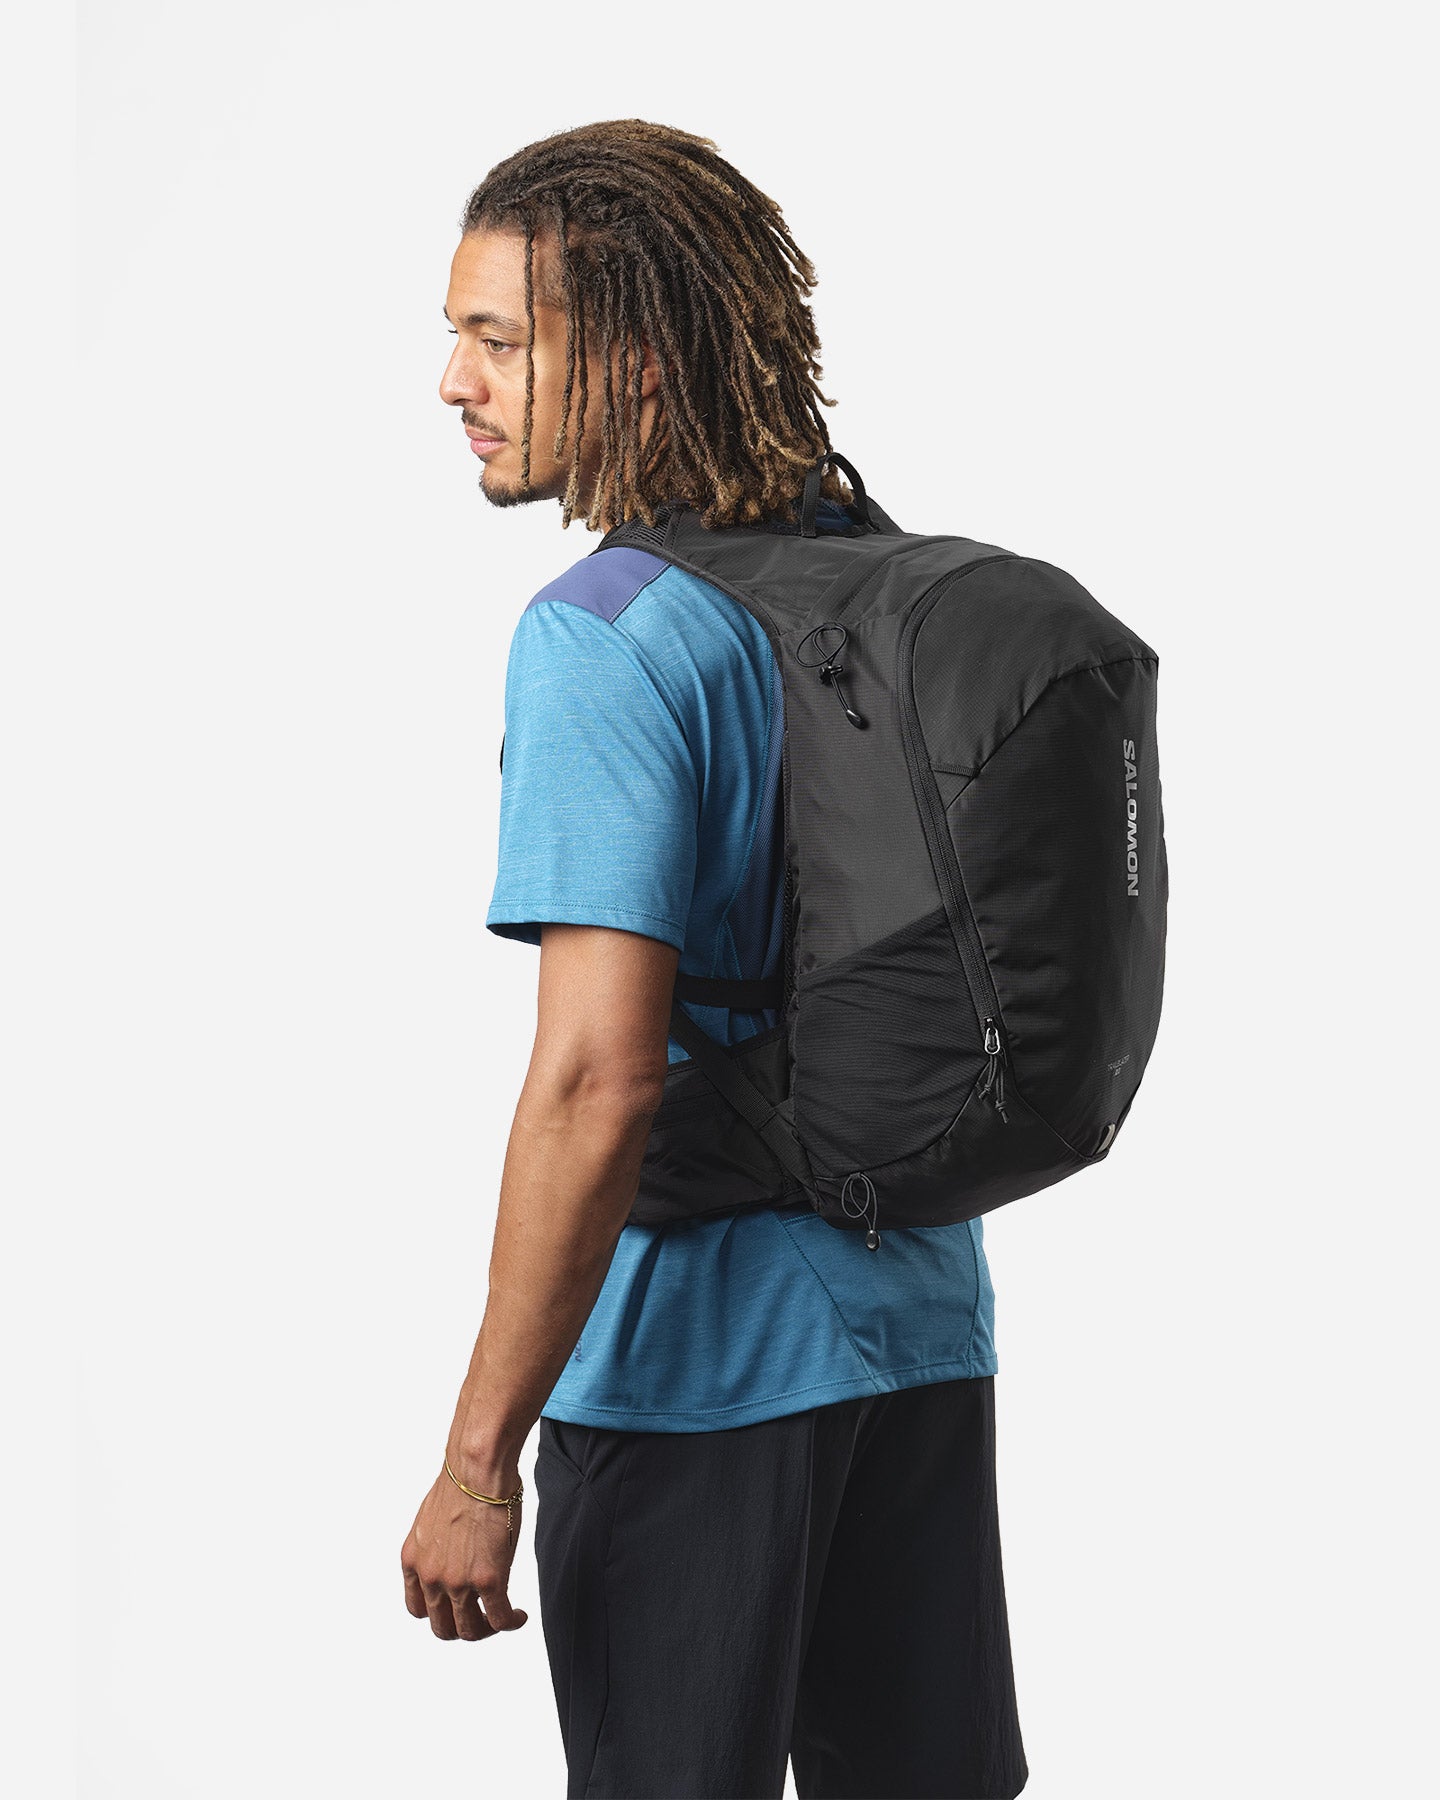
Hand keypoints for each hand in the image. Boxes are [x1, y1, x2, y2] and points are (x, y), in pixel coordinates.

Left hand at [401, 1465, 529, 1641]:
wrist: (478, 1468)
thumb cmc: (463, 1480)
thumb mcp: (430, 1520)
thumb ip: (435, 1547)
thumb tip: (453, 1555)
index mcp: (413, 1561)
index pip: (418, 1609)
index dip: (439, 1613)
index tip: (456, 1607)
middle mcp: (431, 1578)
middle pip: (442, 1627)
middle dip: (463, 1627)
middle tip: (482, 1617)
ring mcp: (459, 1583)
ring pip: (470, 1631)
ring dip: (488, 1630)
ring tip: (503, 1618)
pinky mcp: (489, 1580)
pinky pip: (500, 1618)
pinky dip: (511, 1622)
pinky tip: (520, 1616)